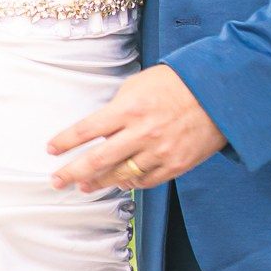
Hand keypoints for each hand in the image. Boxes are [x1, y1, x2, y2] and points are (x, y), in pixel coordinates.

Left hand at [47, 64, 226, 191]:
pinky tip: (119, 182)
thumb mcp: (140, 85)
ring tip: (84, 186)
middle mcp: (141, 133)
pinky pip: (144, 181)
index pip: (86, 130)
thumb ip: (117, 108)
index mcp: (129, 109)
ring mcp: (159, 152)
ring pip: (120, 176)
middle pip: (96, 160)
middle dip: (71, 173)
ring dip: (98, 182)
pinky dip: (129, 183)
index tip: (51, 149)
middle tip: (57, 181)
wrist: (219, 94)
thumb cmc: (177, 84)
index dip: (65, 142)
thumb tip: (100, 130)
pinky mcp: (175, 165)